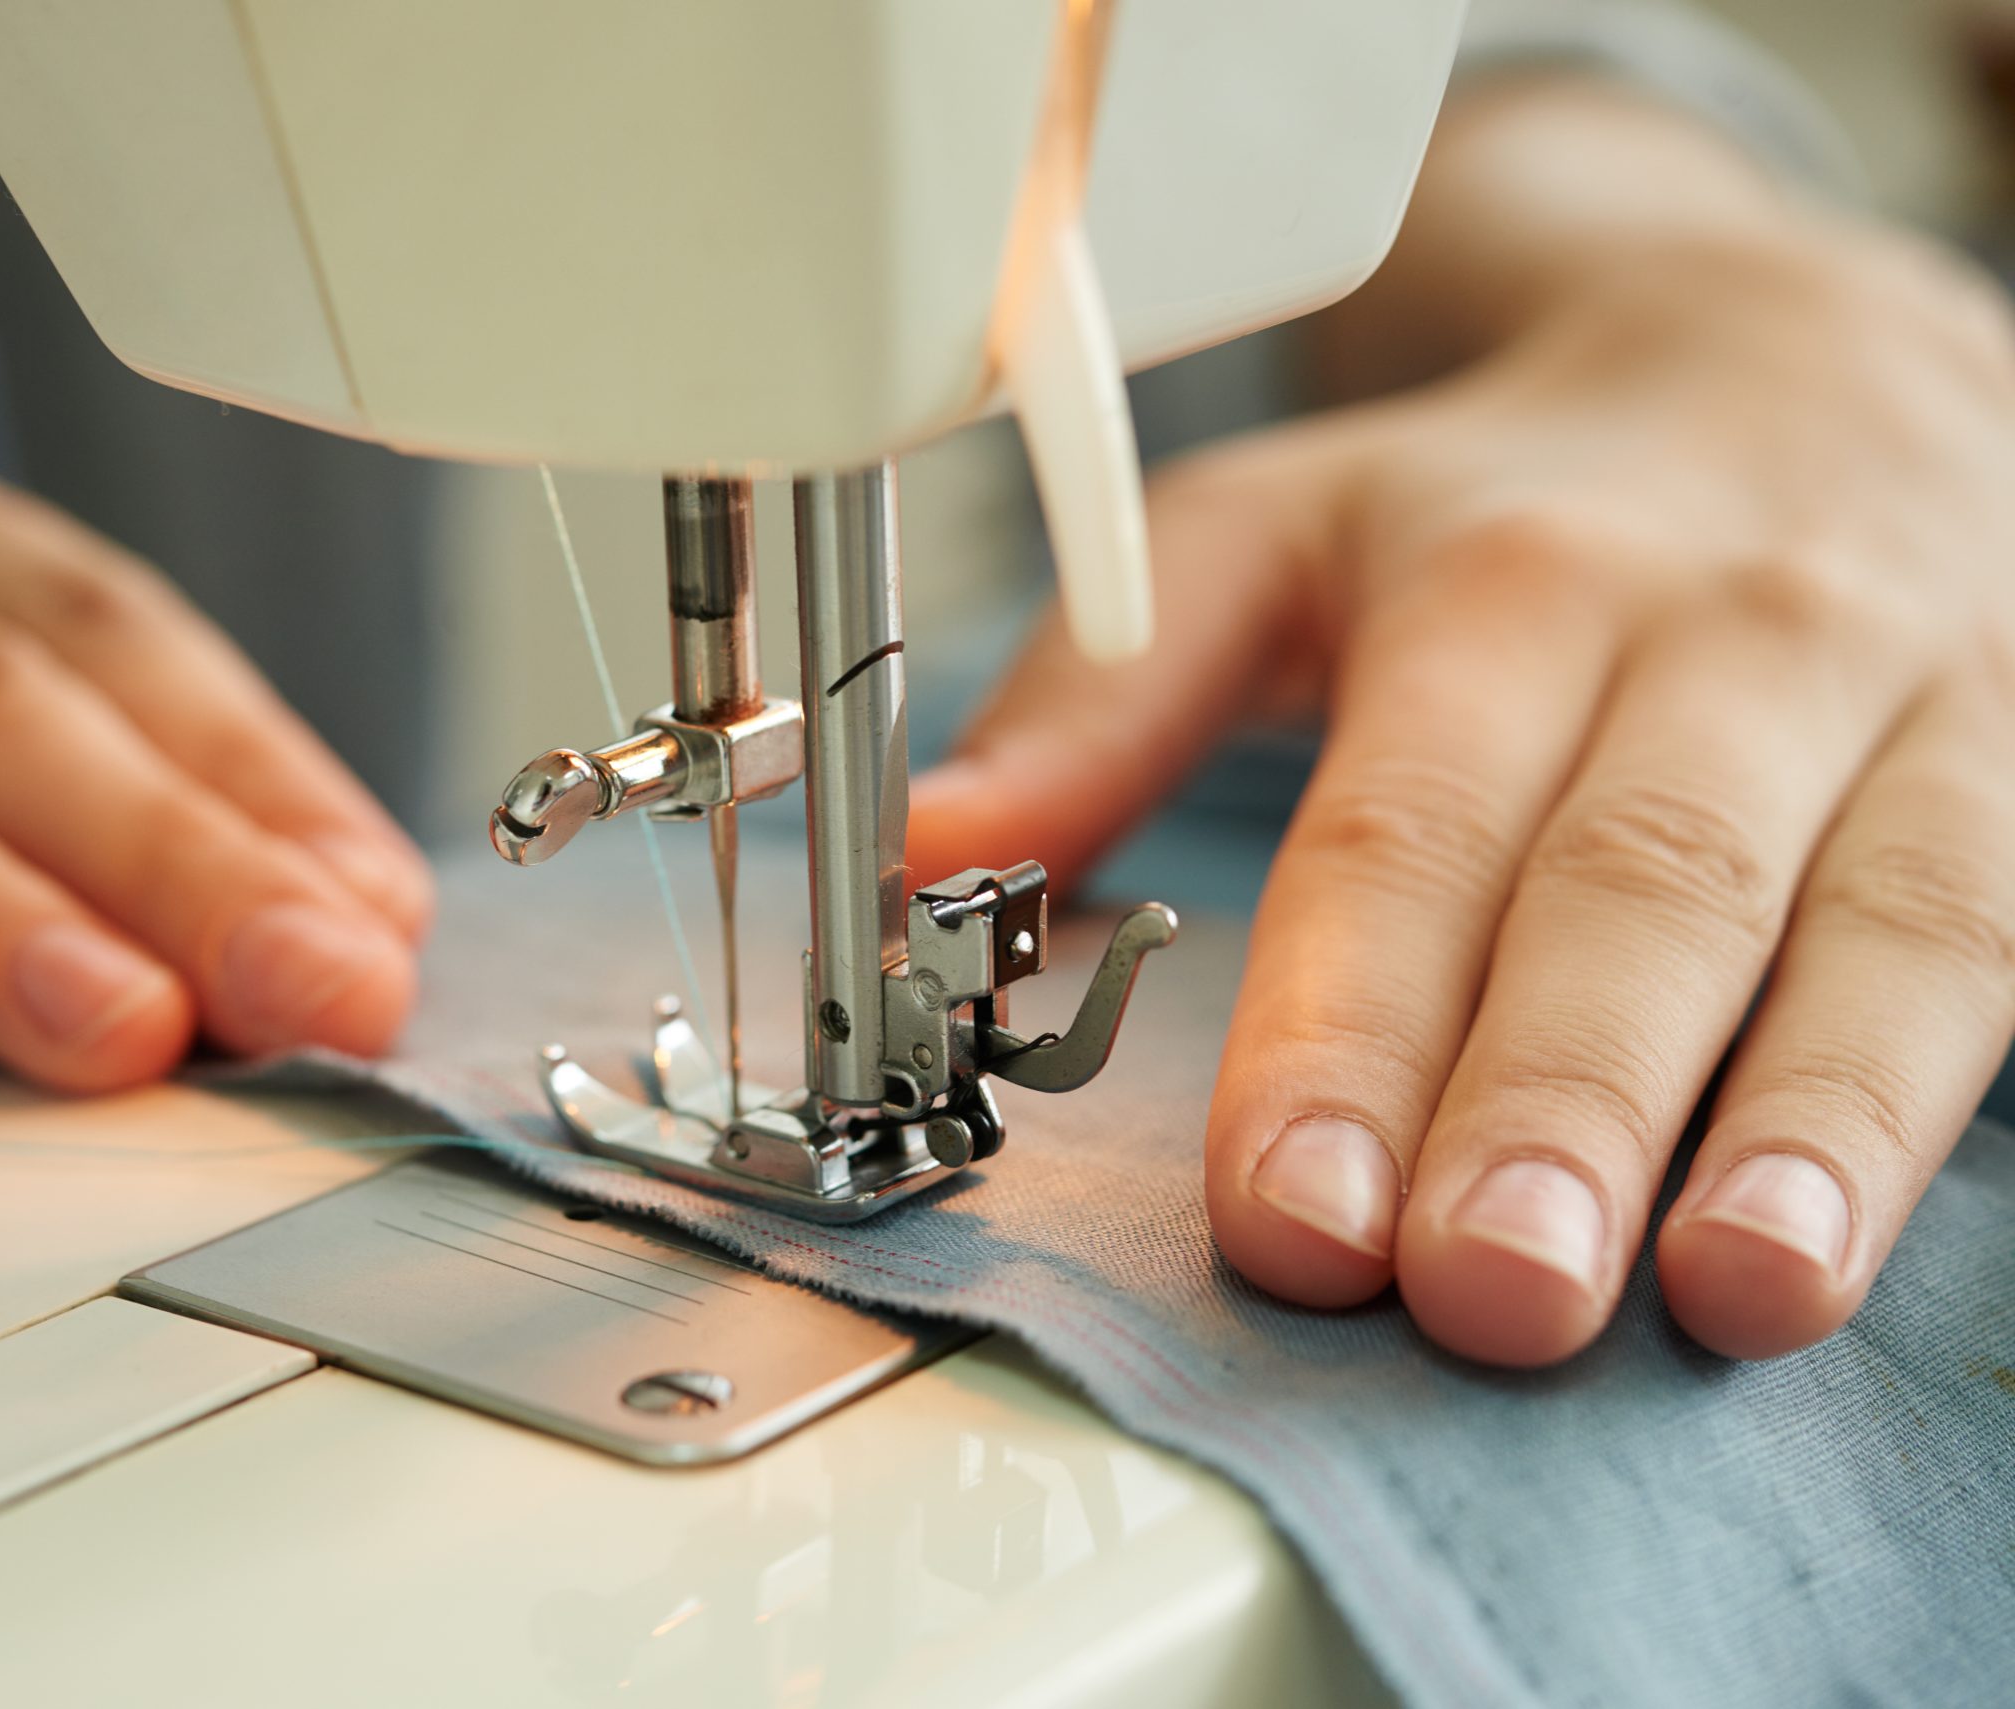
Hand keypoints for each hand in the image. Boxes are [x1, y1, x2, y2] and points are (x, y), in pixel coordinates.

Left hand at [911, 87, 2014, 1364]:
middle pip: (1638, 880)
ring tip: (1734, 1291)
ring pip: (1884, 911)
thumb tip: (926, 846)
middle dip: (1555, 1097)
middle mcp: (1721, 635)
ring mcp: (1923, 702)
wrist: (1814, 364)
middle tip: (1487, 1292)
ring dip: (1807, 1116)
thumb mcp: (1277, 533)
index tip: (1288, 1214)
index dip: (1344, 1029)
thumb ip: (1105, 690)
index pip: (1409, 829)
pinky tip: (1886, 1227)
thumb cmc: (1514, 504)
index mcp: (1501, 586)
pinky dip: (1953, 1089)